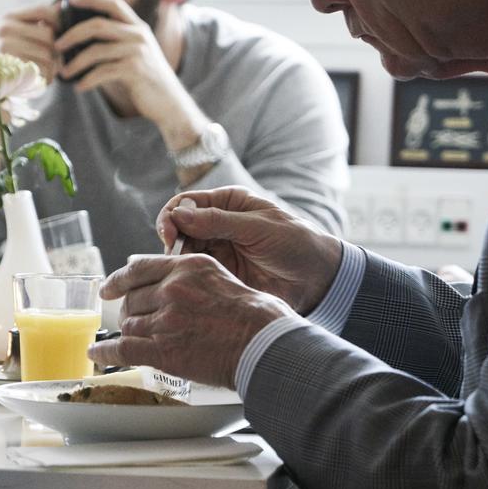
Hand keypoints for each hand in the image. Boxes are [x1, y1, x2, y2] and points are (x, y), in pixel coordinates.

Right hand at [0, 2, 61, 82]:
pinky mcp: (11, 67)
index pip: (41, 10)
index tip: (66, 32)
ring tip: (47, 68)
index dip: (59, 20)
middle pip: (47, 34)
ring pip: (47, 53)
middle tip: (55, 57)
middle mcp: (3, 29)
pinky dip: (48, 76)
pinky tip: (41, 77)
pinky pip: (43, 69)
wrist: (6, 85)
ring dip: (53, 64)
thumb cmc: (24, 56)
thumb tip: (66, 3)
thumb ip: (46, 20)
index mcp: (9, 18)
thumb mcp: (32, 35)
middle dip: (56, 48)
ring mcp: (5, 48)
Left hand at [55, 0, 199, 132]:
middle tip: (56, 44)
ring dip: (75, 63)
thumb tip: (79, 38)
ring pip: (96, 50)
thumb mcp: (134, 53)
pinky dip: (87, 80)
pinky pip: (103, 72)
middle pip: (98, 25)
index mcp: (138, 26)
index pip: (113, 2)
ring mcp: (138, 51)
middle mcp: (139, 34)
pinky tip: (80, 87)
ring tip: (64, 73)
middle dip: (72, 33)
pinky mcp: (135, 70)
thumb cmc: (145, 79)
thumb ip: (115, 42)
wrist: (169, 102)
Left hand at [89, 253, 293, 387]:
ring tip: (135, 340)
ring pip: (129, 324)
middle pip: (133, 300)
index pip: (139, 268)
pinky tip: (97, 352)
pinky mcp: (162, 349)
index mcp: (186, 267)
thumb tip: (166, 280)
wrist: (261, 343)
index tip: (108, 287)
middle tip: (137, 321)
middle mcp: (171, 290)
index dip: (119, 279)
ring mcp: (165, 320)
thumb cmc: (253, 313)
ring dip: (131, 333)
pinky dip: (106, 352)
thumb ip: (189, 276)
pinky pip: (122, 349)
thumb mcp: (219, 276)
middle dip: (132, 311)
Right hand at [154, 187, 342, 313]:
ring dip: (178, 262)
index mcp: (228, 203)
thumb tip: (179, 215)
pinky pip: (195, 274)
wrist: (318, 279)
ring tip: (182, 275)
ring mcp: (218, 250)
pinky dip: (188, 278)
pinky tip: (190, 285)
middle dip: (172, 242)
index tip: (169, 234)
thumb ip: (219, 222)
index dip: (172, 216)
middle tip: (173, 260)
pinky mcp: (220, 274)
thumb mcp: (259, 228)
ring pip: (183, 253)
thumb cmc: (296, 244)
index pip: (186, 203)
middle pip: (179, 228)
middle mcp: (217, 224)